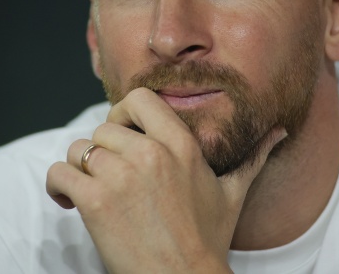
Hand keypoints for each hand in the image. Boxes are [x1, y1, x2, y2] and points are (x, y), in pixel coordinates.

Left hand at [46, 88, 286, 272]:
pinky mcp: (95, 201)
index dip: (123, 113)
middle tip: (106, 174)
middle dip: (100, 149)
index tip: (122, 134)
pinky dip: (58, 185)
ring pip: (79, 148)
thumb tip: (280, 132)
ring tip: (87, 189)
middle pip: (103, 127)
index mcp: (180, 143)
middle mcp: (149, 152)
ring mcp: (120, 175)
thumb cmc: (206, 239)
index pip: (138, 98)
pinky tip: (67, 201)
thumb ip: (253, 157)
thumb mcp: (232, 193)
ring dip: (79, 168)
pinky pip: (60, 173)